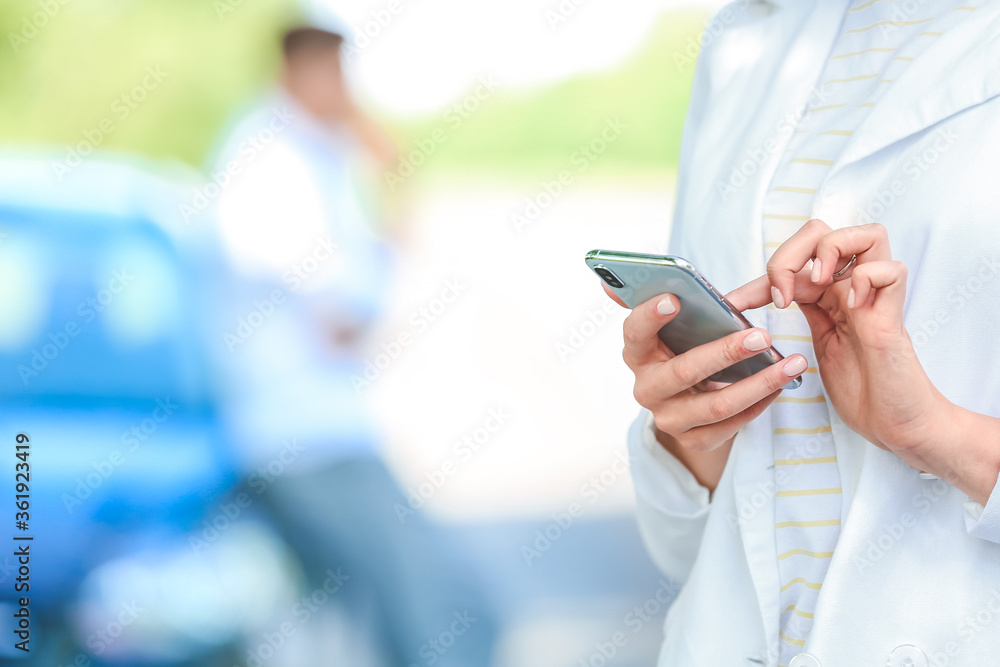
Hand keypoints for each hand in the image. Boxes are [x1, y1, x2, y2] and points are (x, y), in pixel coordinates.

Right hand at [609, 283, 807, 453]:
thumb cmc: (682, 351)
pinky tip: (782, 385)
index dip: (650, 317)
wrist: (686, 402)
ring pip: (717, 404)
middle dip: (725, 352)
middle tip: (763, 334)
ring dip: (759, 382)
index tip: (674, 299)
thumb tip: (609, 282)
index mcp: (636, 354)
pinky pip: (732, 424)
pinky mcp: (693, 440)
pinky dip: (760, 403)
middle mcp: (646, 389)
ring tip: (792, 363)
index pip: (634, 333)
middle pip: (684, 372)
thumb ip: (651, 305)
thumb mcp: (668, 330)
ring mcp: (669, 419)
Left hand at [728, 220, 953, 467]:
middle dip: (791, 254)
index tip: (733, 305)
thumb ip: (799, 322)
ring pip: (867, 234)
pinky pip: (891, 270)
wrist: (893, 422)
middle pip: (824, 233)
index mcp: (829, 297)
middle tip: (781, 295)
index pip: (793, 262)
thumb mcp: (814, 349)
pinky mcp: (891, 316)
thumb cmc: (859, 389)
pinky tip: (850, 305)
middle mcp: (852, 290)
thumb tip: (758, 308)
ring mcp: (874, 299)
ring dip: (831, 251)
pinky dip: (866, 278)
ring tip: (816, 284)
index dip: (758, 279)